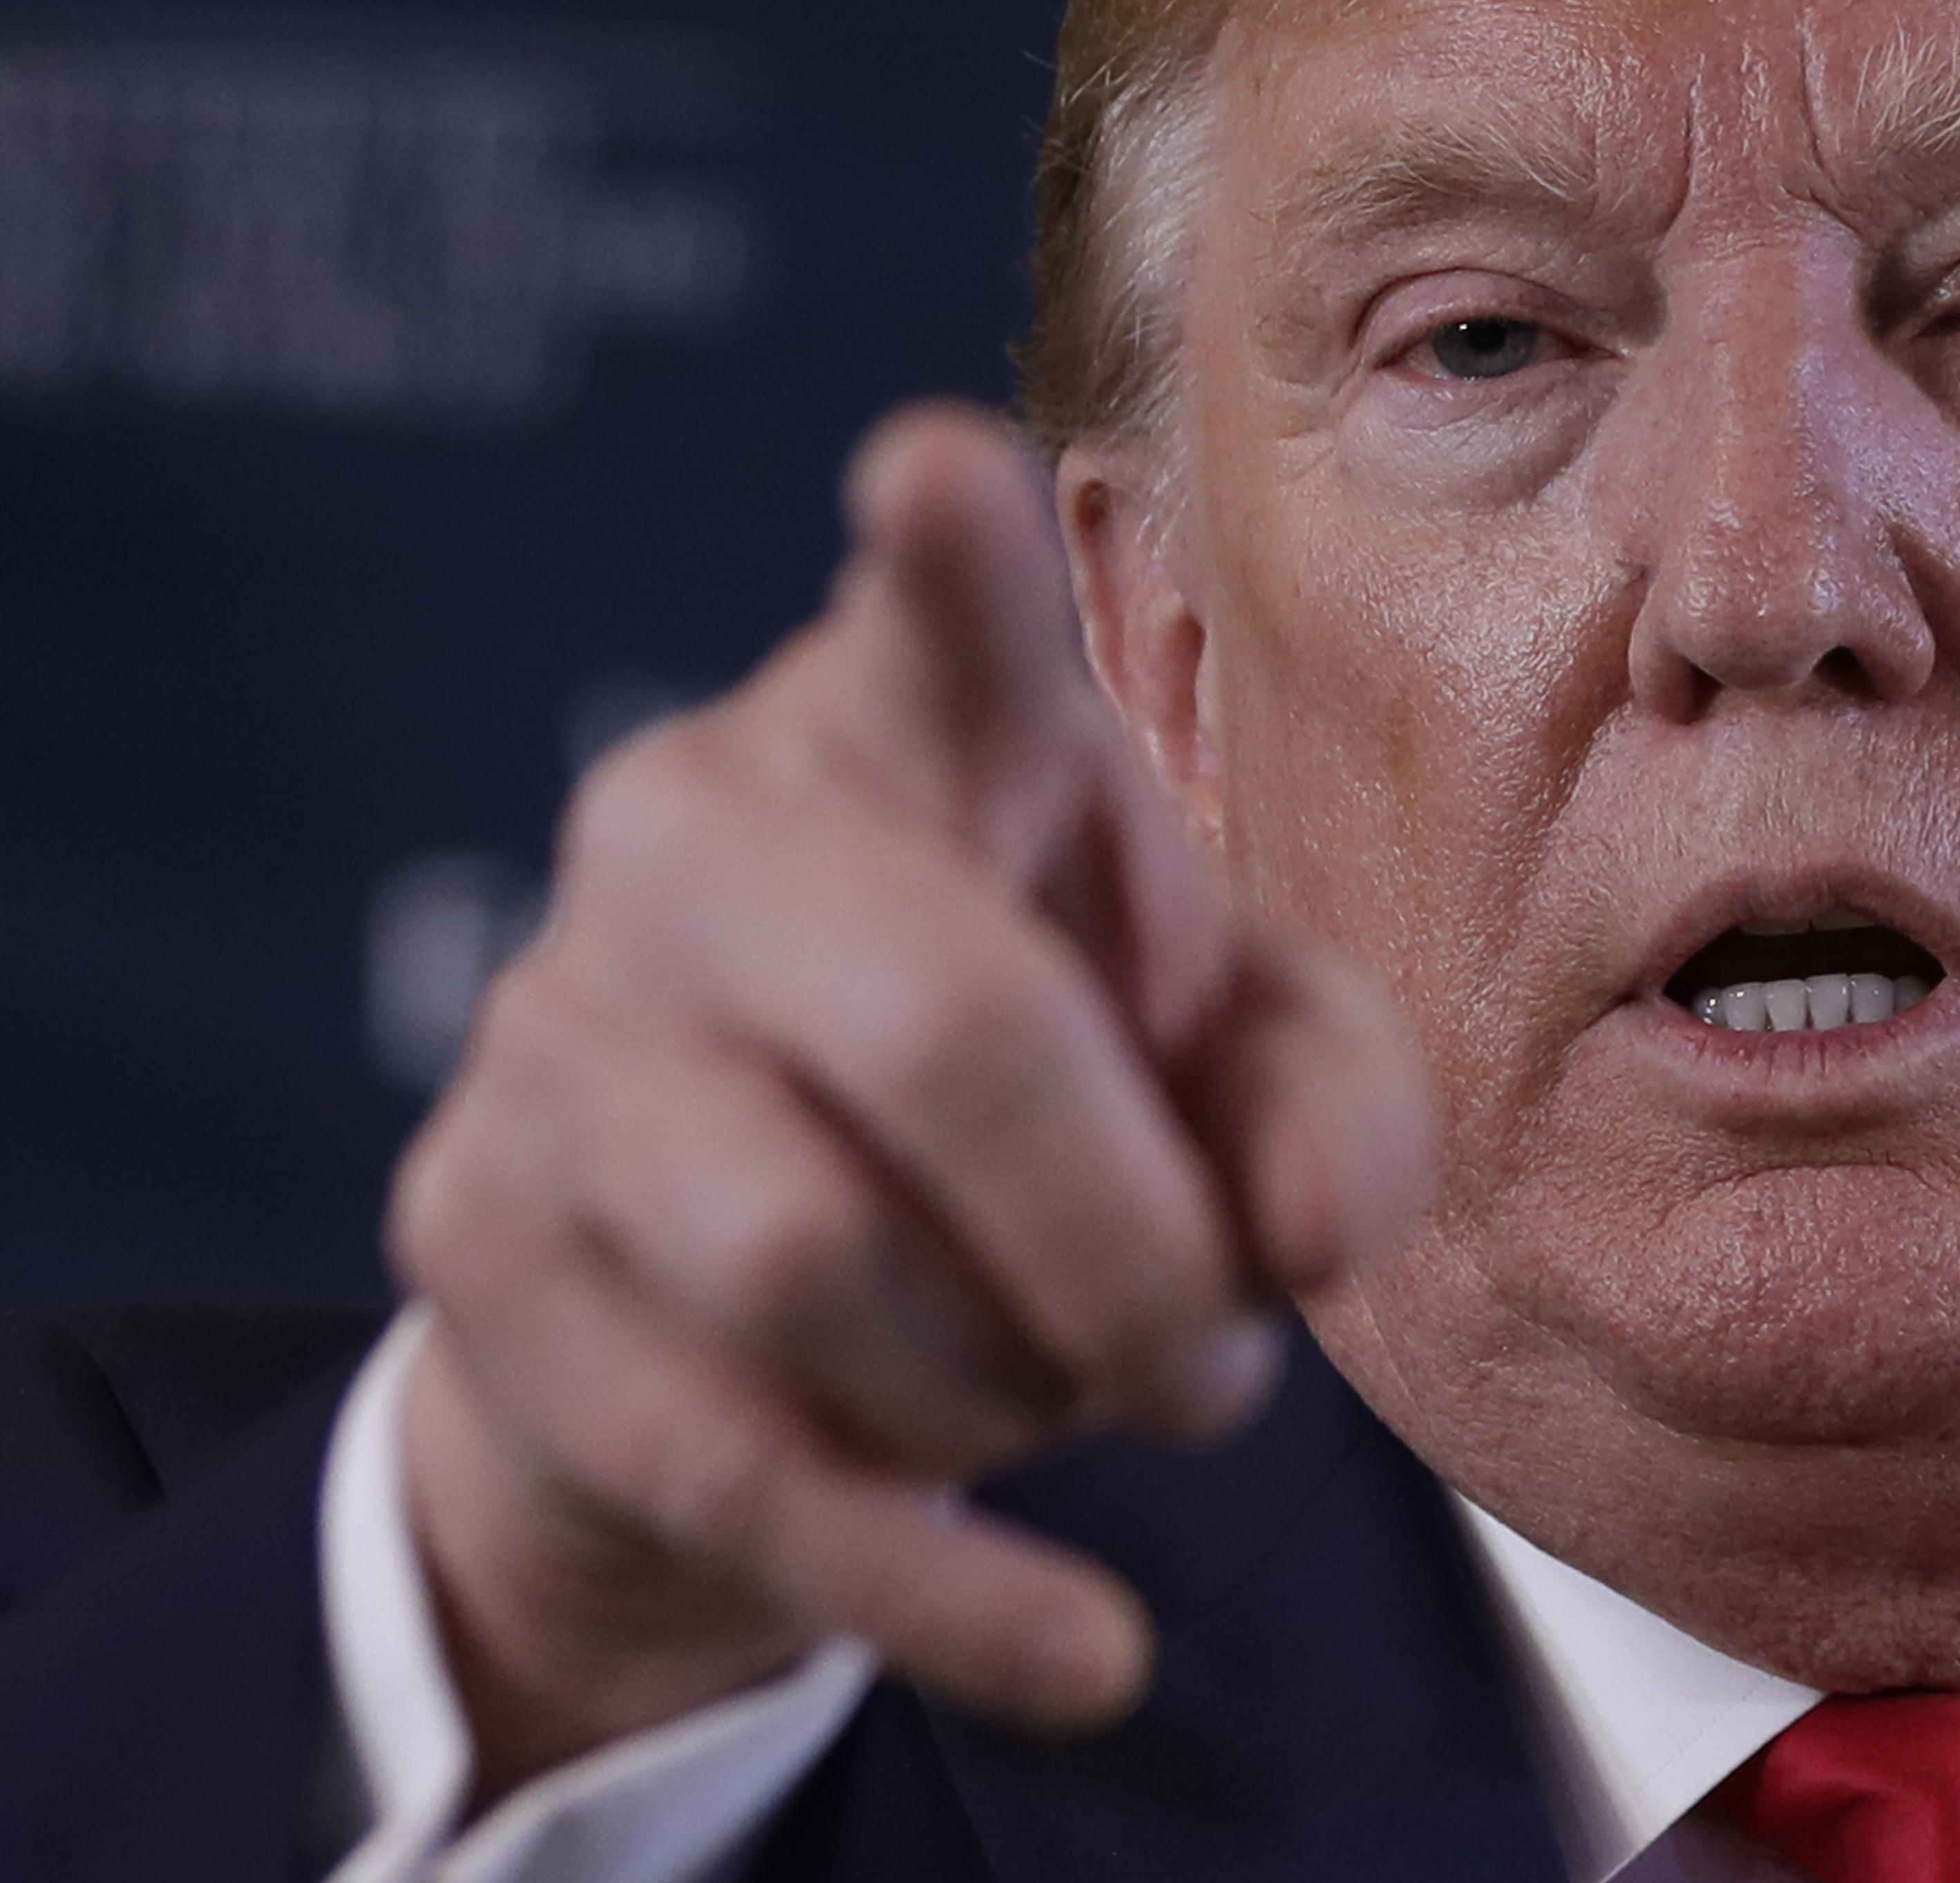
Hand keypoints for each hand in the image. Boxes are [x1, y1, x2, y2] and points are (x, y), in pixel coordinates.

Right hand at [387, 403, 1430, 1799]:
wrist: (730, 1286)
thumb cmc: (1029, 1094)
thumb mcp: (1228, 1066)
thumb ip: (1330, 1100)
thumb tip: (1302, 1234)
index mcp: (909, 735)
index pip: (935, 632)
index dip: (949, 563)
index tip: (938, 464)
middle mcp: (700, 838)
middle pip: (947, 1032)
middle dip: (1127, 1239)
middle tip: (1216, 1352)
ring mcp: (557, 1039)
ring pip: (816, 1260)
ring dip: (1016, 1377)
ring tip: (1081, 1386)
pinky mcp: (479, 1248)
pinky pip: (727, 1461)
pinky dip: (938, 1585)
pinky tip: (1079, 1647)